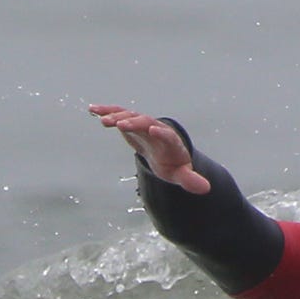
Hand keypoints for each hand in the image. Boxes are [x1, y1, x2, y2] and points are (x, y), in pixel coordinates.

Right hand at [89, 103, 207, 192]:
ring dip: (117, 116)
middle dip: (134, 123)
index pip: (167, 136)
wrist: (163, 151)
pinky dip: (106, 112)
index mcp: (169, 141)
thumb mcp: (181, 173)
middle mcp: (155, 128)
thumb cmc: (172, 163)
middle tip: (120, 124)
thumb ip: (191, 179)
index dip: (161, 133)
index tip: (154, 130)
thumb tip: (207, 189)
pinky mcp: (130, 123)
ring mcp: (142, 124)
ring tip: (103, 120)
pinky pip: (118, 115)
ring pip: (130, 116)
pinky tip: (92, 109)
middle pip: (145, 122)